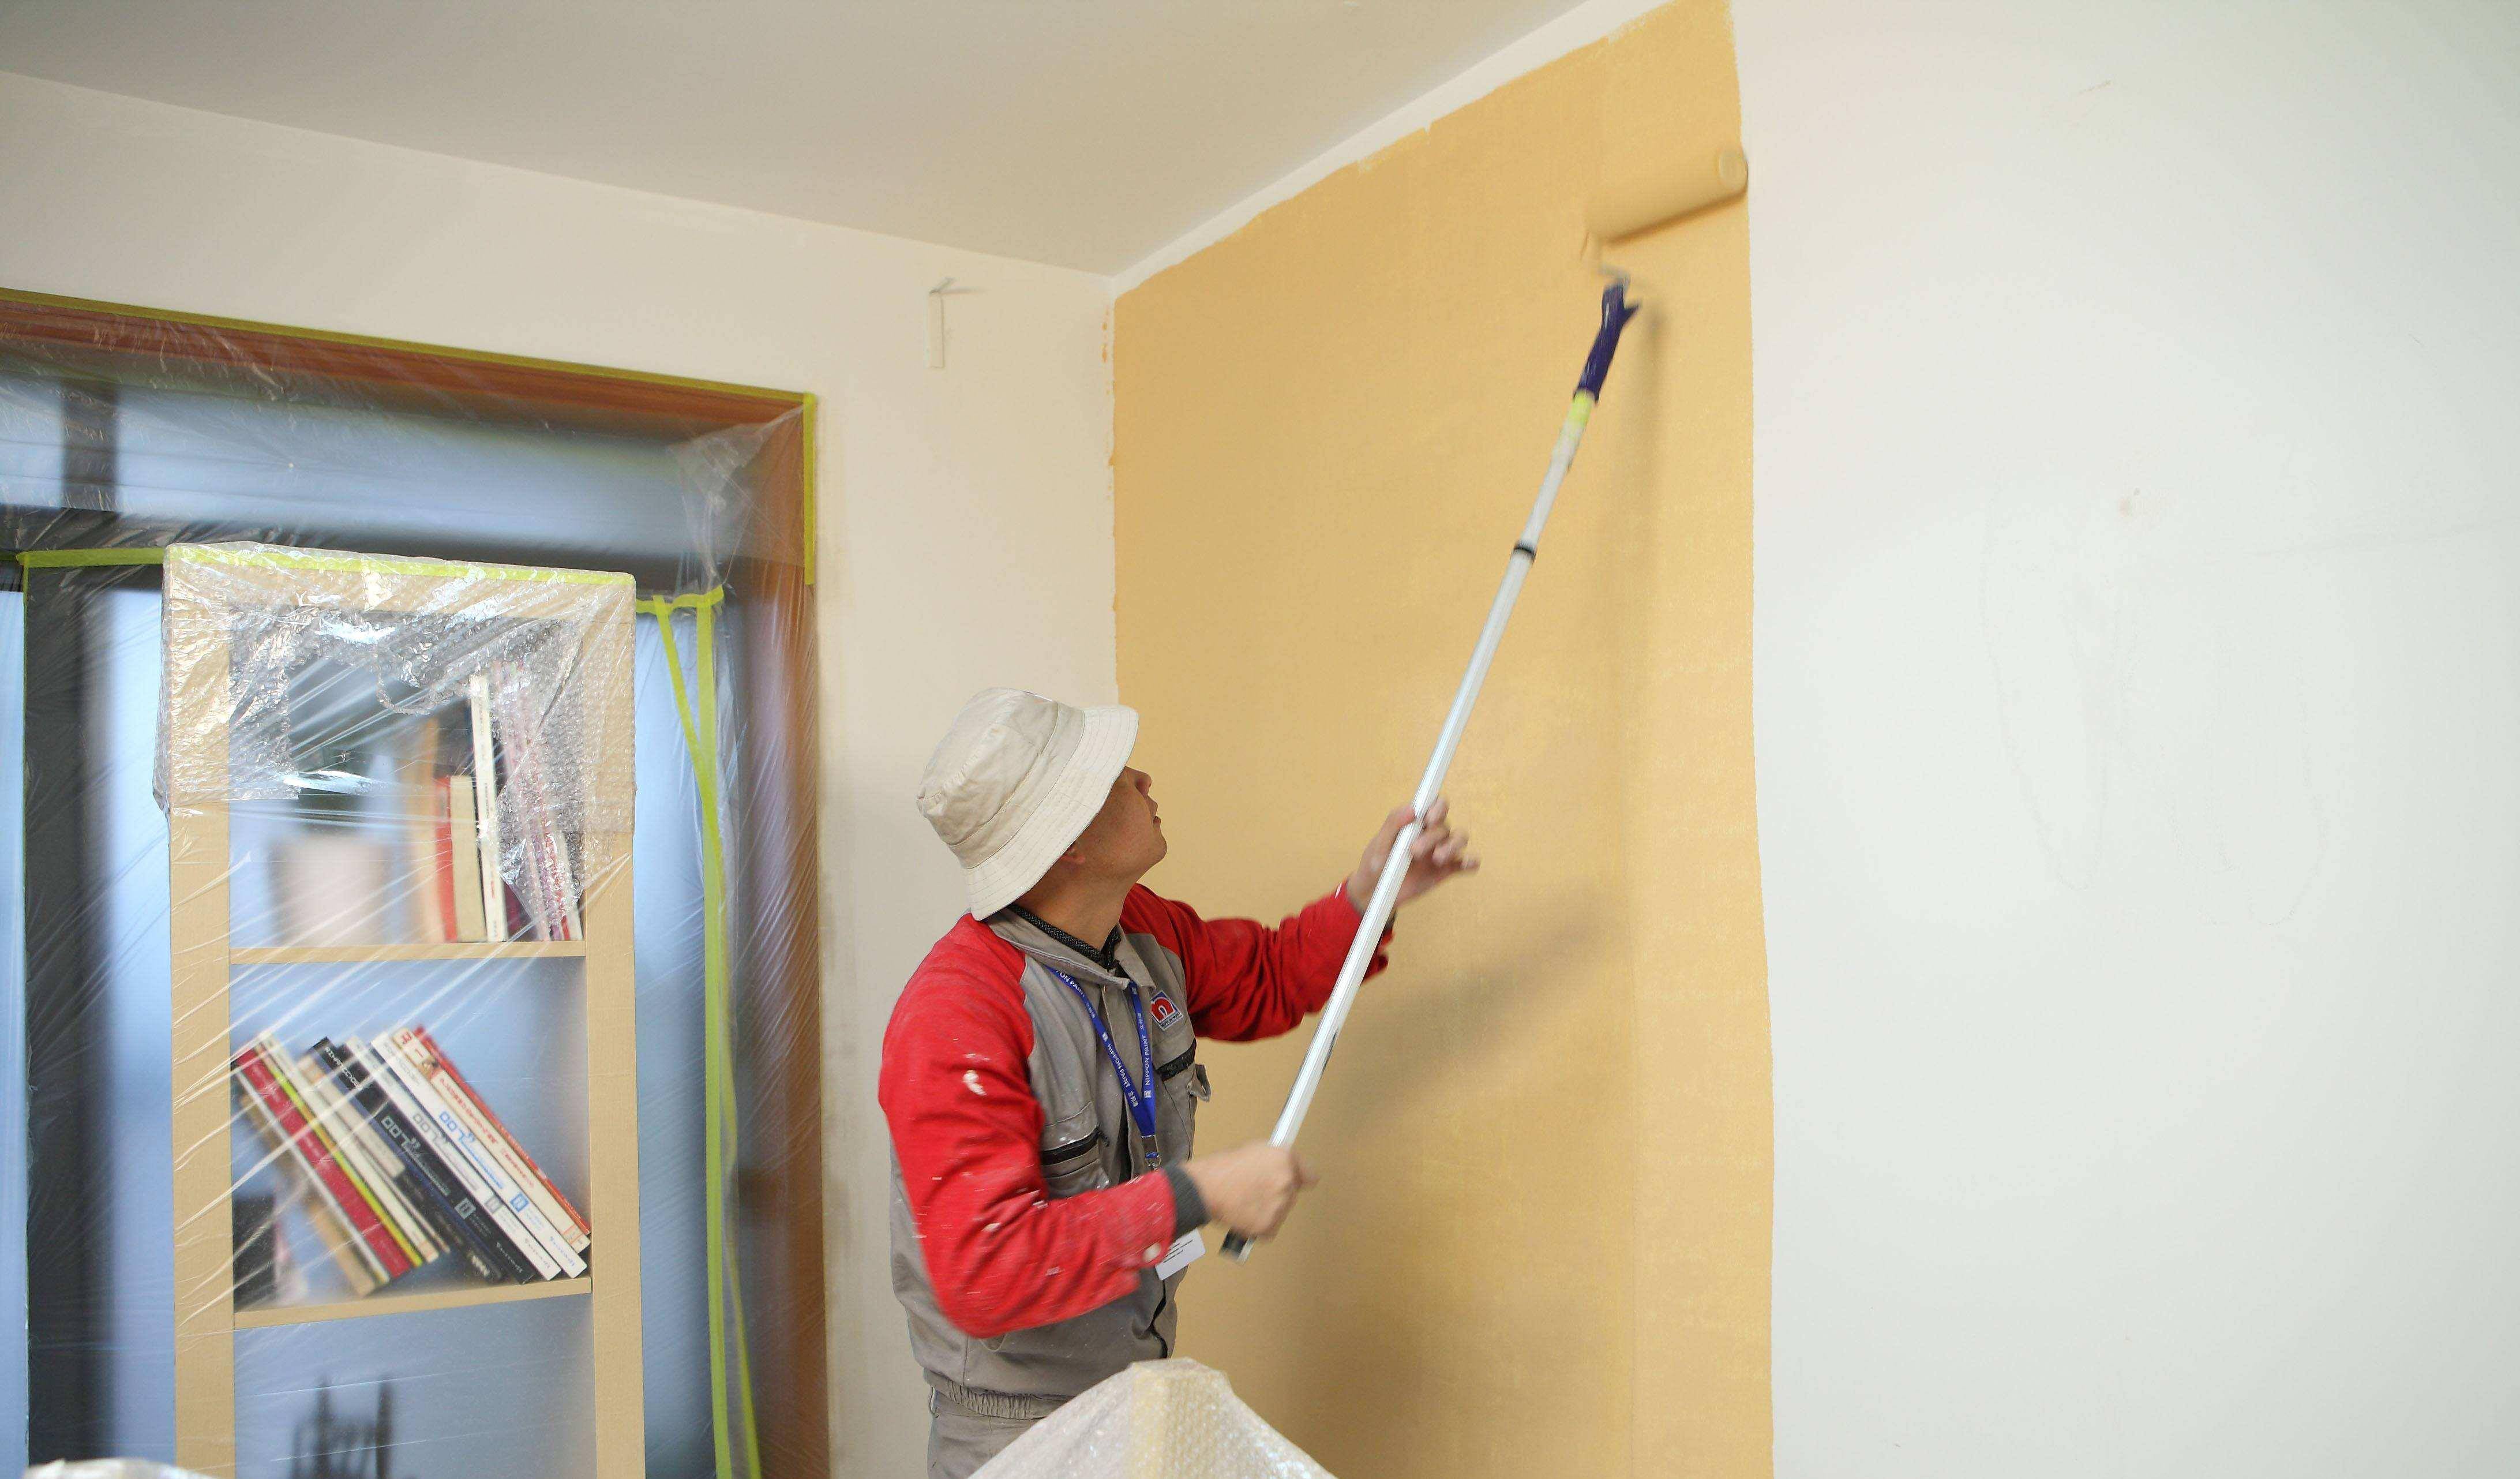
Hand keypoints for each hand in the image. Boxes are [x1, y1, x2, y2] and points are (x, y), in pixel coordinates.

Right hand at [1181, 1142, 1316, 1240]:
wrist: (1205, 1189)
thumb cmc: (1222, 1168)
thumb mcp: (1253, 1150)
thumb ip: (1275, 1160)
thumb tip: (1283, 1168)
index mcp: (1284, 1159)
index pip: (1310, 1176)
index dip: (1299, 1178)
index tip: (1292, 1181)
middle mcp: (1287, 1182)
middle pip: (1291, 1194)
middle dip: (1277, 1194)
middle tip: (1254, 1192)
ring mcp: (1279, 1206)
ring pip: (1281, 1212)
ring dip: (1268, 1211)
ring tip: (1245, 1203)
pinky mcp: (1269, 1226)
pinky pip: (1270, 1229)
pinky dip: (1259, 1226)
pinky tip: (1244, 1216)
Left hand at [1347, 796, 1478, 910]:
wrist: (1375, 892)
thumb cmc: (1375, 863)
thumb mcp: (1379, 844)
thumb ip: (1393, 823)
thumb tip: (1412, 808)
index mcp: (1416, 822)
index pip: (1436, 806)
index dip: (1438, 807)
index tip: (1429, 818)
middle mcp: (1431, 834)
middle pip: (1444, 826)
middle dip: (1432, 837)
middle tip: (1414, 851)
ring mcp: (1440, 852)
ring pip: (1459, 839)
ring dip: (1453, 846)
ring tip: (1437, 858)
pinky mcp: (1445, 871)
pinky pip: (1464, 864)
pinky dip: (1470, 862)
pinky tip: (1467, 864)